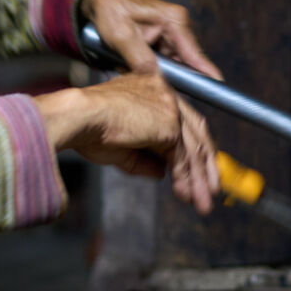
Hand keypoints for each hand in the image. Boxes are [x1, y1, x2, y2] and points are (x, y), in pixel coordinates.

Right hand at [34, 74, 218, 214]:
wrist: (78, 118)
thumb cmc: (87, 128)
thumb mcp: (120, 147)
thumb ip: (145, 158)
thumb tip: (162, 173)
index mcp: (152, 88)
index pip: (183, 117)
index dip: (193, 144)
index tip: (199, 166)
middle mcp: (165, 92)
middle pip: (196, 130)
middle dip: (206, 162)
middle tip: (212, 187)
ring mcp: (170, 106)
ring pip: (193, 147)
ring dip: (199, 178)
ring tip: (202, 203)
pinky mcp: (169, 124)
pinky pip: (183, 157)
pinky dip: (186, 178)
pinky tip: (185, 194)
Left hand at [79, 0, 222, 80]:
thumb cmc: (110, 10)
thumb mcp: (121, 35)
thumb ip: (140, 58)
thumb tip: (156, 79)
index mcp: (173, 20)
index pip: (194, 52)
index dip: (206, 72)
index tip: (218, 87)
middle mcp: (177, 25)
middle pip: (185, 62)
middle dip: (173, 78)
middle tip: (158, 92)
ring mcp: (170, 33)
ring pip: (172, 64)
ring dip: (158, 73)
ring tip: (136, 72)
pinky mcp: (161, 40)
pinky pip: (162, 61)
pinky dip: (151, 68)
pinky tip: (134, 67)